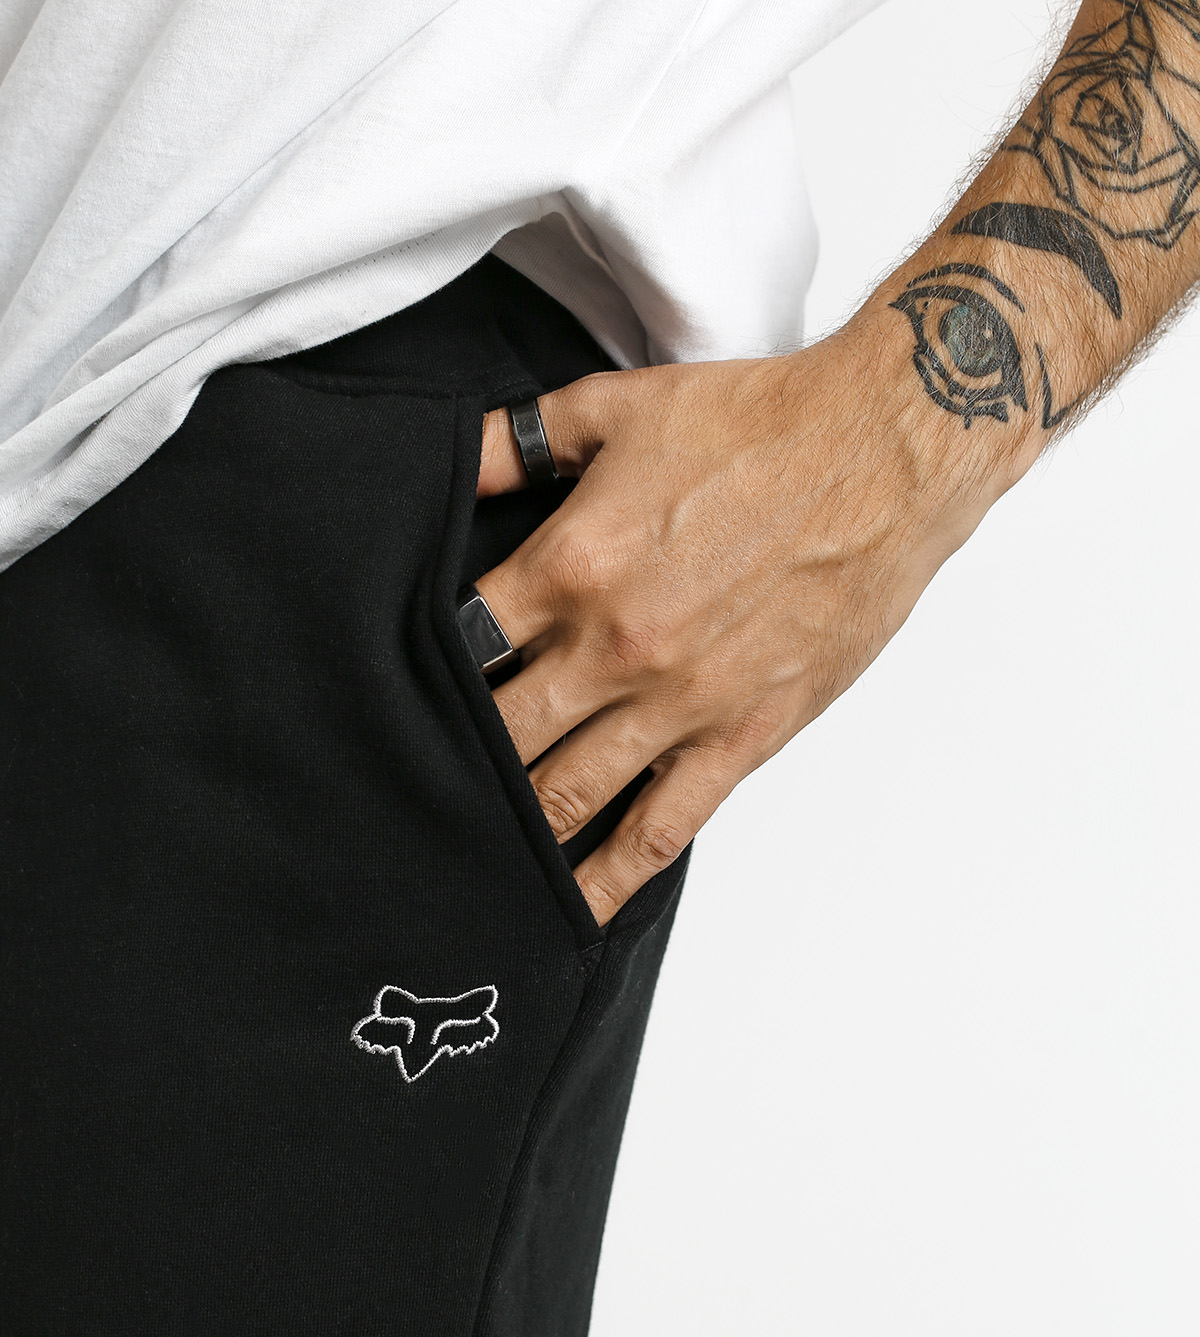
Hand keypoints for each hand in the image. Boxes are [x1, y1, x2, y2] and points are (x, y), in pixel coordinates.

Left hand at [474, 313, 1012, 925]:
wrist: (884, 453)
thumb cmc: (760, 424)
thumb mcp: (614, 408)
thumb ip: (512, 442)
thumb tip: (441, 458)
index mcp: (570, 565)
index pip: (460, 648)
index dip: (421, 681)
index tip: (401, 707)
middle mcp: (613, 648)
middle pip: (501, 736)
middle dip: (454, 769)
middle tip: (419, 799)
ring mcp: (678, 703)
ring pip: (566, 796)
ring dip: (515, 832)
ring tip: (472, 864)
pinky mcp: (740, 737)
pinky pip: (663, 828)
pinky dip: (612, 876)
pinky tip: (575, 907)